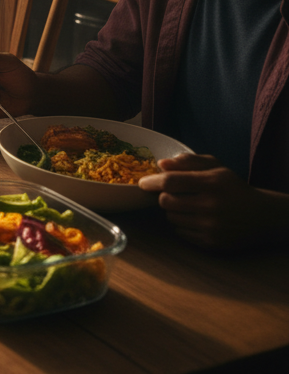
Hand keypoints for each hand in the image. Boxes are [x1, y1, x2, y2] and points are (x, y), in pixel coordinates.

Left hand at [138, 155, 288, 249]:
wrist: (262, 217)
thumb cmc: (233, 188)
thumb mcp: (217, 168)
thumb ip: (189, 162)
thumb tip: (161, 164)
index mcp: (213, 182)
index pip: (171, 181)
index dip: (152, 182)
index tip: (143, 183)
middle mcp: (212, 205)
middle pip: (166, 201)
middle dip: (164, 196)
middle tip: (174, 194)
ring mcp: (211, 227)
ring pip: (171, 217)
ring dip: (173, 211)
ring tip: (189, 207)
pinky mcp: (210, 243)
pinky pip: (180, 232)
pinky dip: (182, 225)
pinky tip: (197, 219)